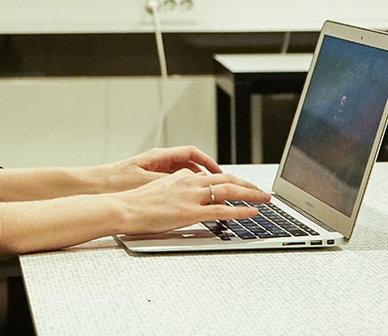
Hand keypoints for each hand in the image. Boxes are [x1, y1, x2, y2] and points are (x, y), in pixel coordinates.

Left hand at [101, 146, 221, 192]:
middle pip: (190, 163)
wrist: (93, 187)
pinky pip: (173, 184)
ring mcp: (153, 171)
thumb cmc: (115, 181)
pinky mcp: (148, 183)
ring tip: (209, 197)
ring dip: (196, 184)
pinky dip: (184, 191)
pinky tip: (188, 203)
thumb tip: (191, 186)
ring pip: (182, 174)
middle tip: (223, 186)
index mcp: (159, 157)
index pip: (192, 153)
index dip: (209, 162)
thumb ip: (171, 183)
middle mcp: (158, 161)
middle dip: (208, 174)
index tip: (222, 173)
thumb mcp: (147, 182)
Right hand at [116, 170, 270, 235]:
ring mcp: (191, 197)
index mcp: (182, 176)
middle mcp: (189, 182)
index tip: (242, 186)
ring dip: (250, 194)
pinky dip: (240, 211)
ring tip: (264, 199)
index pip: (213, 176)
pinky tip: (251, 212)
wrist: (123, 207)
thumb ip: (176, 188)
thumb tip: (187, 194)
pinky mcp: (190, 212)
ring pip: (228, 190)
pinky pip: (222, 210)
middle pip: (226, 179)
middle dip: (247, 185)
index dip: (231, 181)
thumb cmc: (135, 202)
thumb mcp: (159, 189)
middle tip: (261, 191)